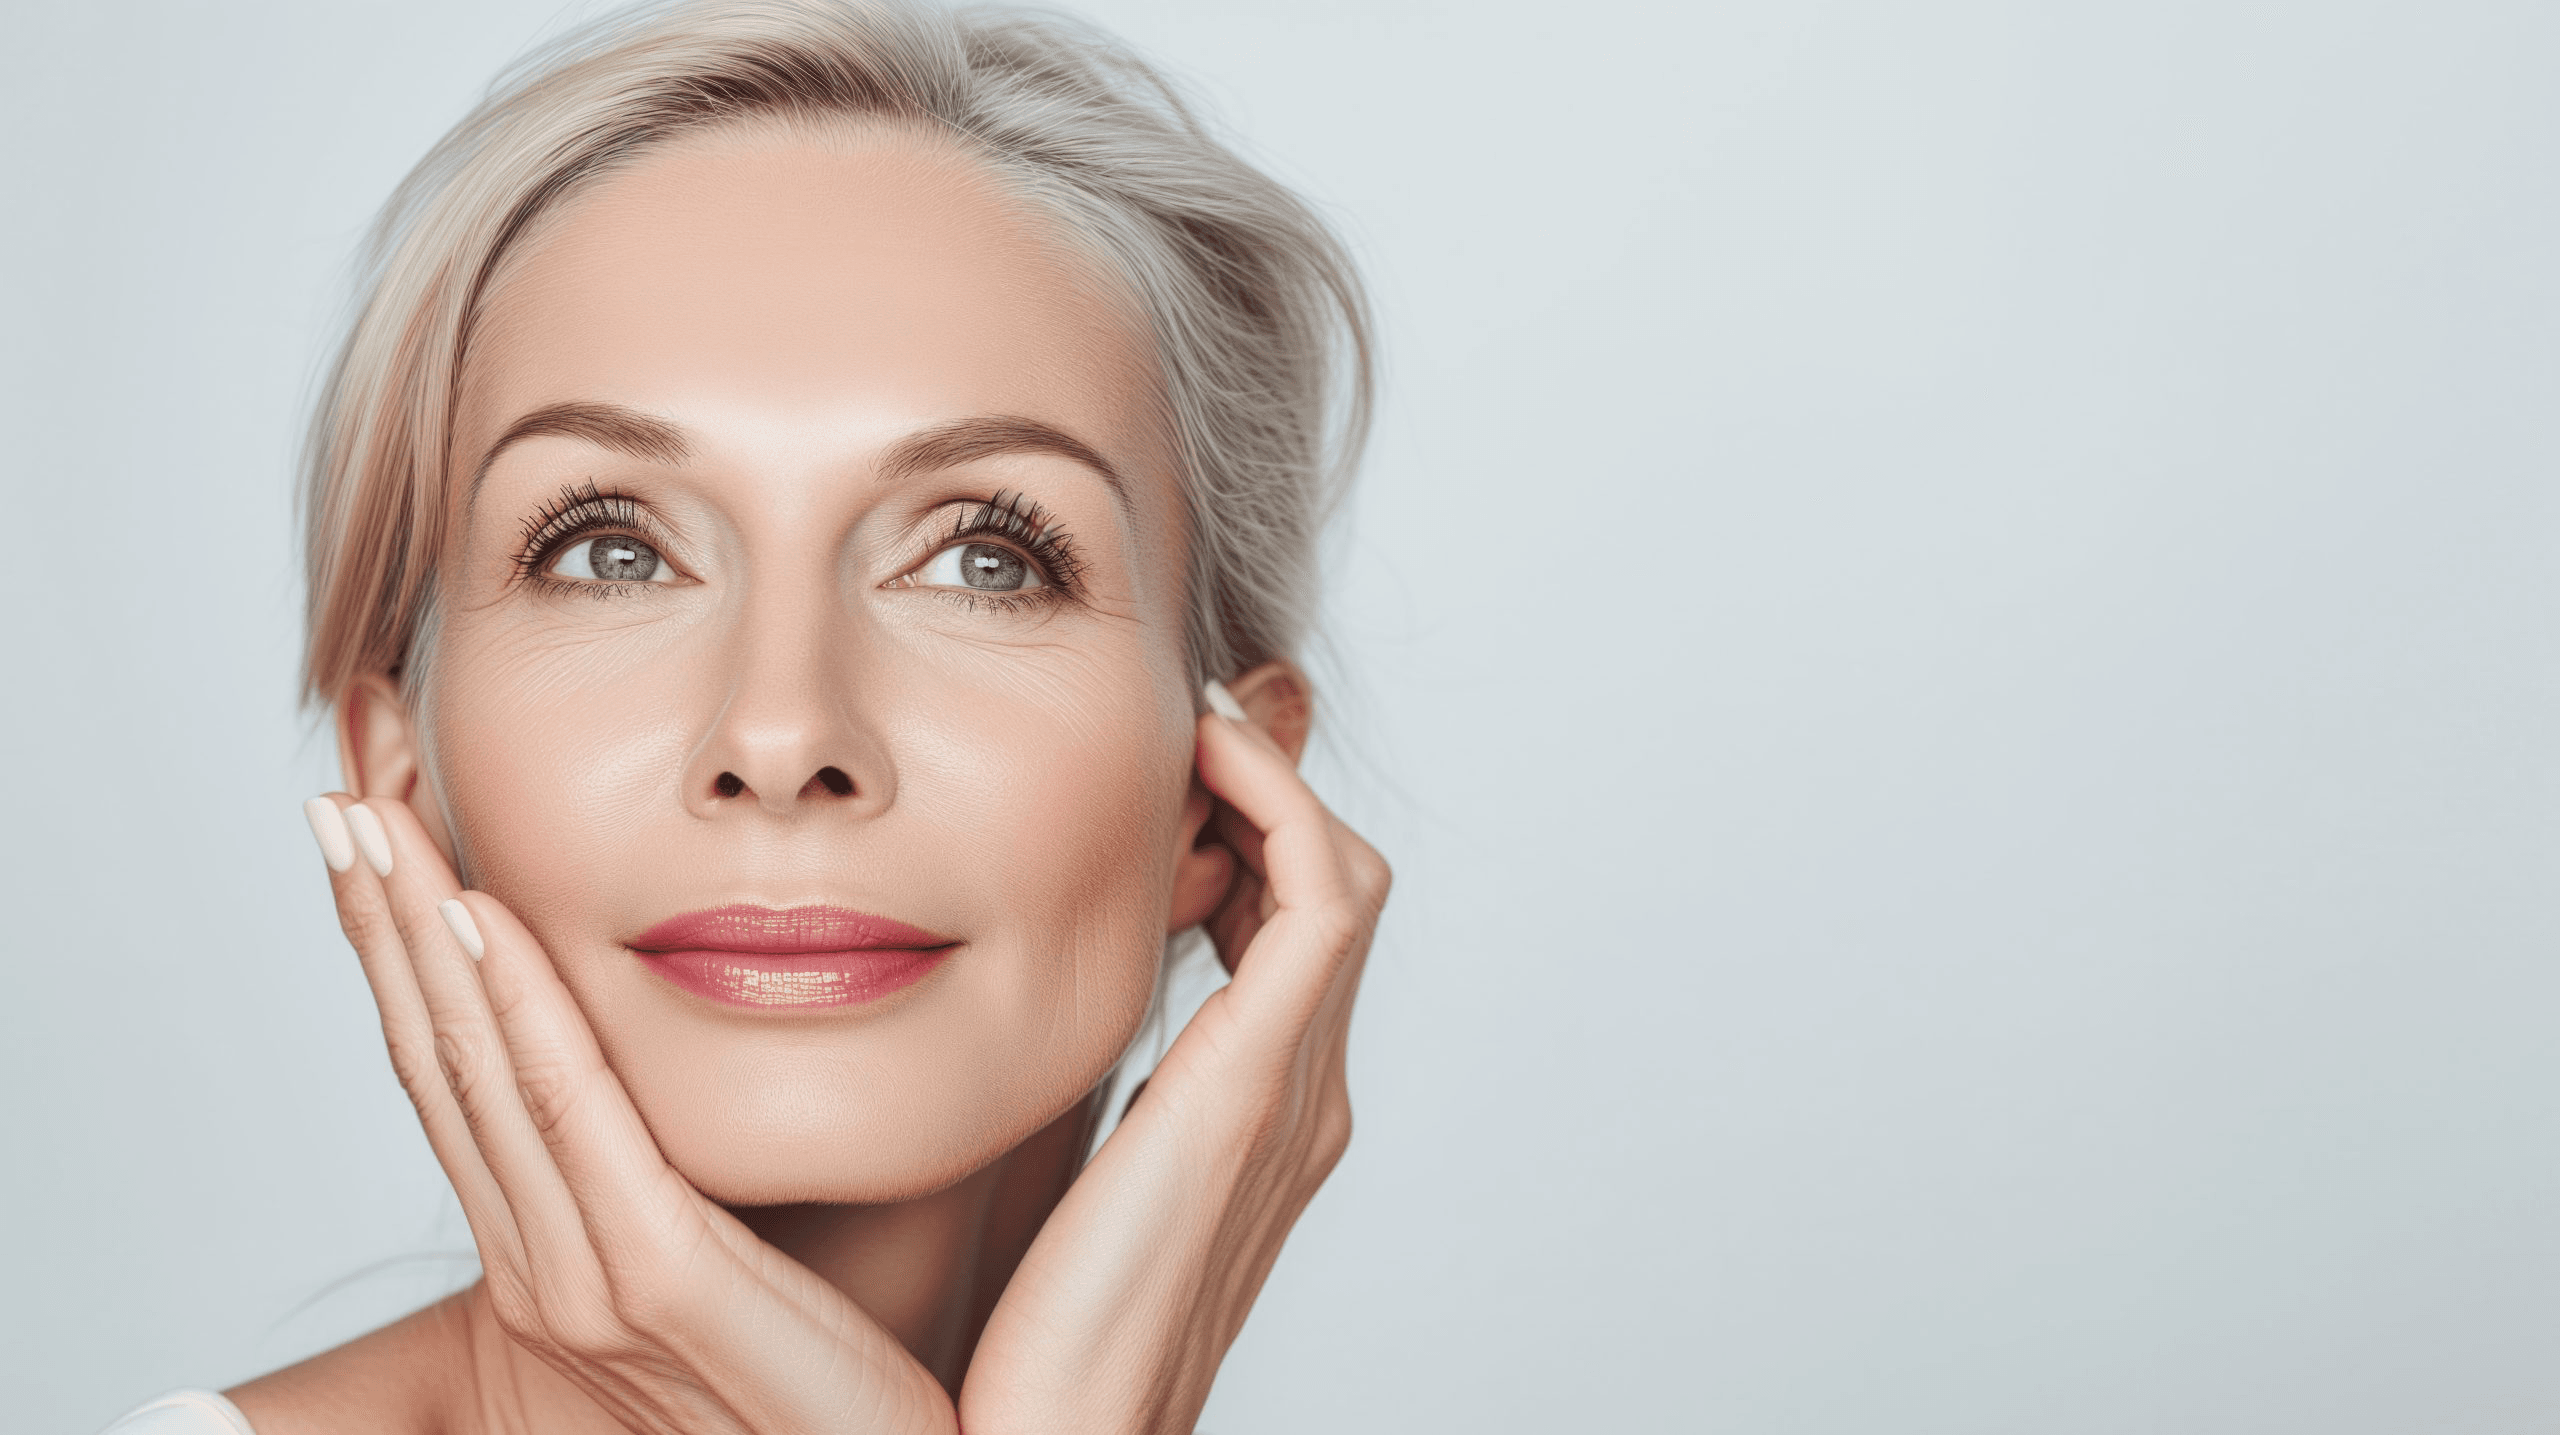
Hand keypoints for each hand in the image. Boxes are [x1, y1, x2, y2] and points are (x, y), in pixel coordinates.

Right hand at [305, 795, 954, 1434]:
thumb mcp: (746, 1282)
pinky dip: (521, 1014)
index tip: (373, 846)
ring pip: (482, 1070)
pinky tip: (482, 921)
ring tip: (375, 822)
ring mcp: (591, 1279)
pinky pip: (577, 1121)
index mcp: (559, 1258)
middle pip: (442, 1060)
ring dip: (420, 936)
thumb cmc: (833, 1401)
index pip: (461, 1082)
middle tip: (334, 799)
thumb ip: (699, 1198)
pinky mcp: (665, 1284)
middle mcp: (547, 1265)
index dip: (404, 962)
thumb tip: (697, 1110)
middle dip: (383, 925)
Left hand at [958, 700, 1390, 1434]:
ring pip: (1340, 879)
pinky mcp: (1260, 1092)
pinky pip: (1319, 902)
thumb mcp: (1057, 1178)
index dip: (1248, 837)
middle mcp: (1300, 1097)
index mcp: (1257, 1119)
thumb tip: (1016, 1012)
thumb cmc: (1025, 1339)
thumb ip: (1074, 1092)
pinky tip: (1198, 766)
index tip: (1164, 780)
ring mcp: (1297, 1094)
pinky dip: (1278, 809)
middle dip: (1271, 795)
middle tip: (1182, 731)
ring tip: (1187, 731)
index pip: (1293, 933)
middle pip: (1334, 890)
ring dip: (1273, 785)